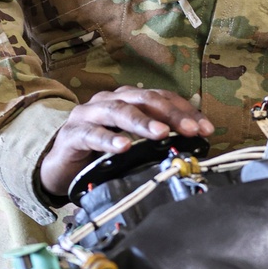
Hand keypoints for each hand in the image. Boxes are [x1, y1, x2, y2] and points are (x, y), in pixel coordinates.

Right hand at [39, 87, 213, 197]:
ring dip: (142, 122)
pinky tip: (123, 147)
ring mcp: (88, 115)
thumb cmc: (101, 155)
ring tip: (160, 133)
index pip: (162, 98)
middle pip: (143, 99)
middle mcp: (109, 101)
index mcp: (128, 100)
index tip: (207, 129)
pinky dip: (109, 139)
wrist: (60, 169)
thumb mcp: (134, 146)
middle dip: (169, 114)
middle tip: (190, 130)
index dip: (185, 111)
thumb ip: (157, 141)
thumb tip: (194, 145)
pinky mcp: (72, 134)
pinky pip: (92, 134)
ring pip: (118, 111)